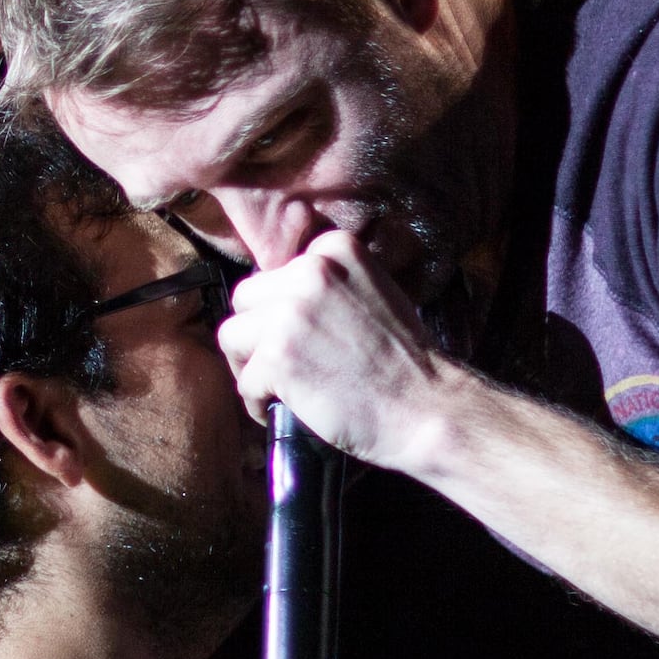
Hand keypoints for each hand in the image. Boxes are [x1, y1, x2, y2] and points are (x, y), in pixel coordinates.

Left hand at [215, 228, 458, 468]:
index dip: (278, 309)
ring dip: (248, 365)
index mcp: (335, 248)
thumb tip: (279, 295)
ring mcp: (291, 313)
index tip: (296, 336)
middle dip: (256, 333)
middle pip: (246, 299)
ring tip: (276, 387)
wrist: (426, 407)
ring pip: (232, 336)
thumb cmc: (404, 361)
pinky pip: (243, 382)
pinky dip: (257, 402)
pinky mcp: (278, 357)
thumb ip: (329, 284)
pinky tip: (283, 410)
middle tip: (279, 363)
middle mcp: (310, 271)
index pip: (276, 273)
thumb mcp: (373, 292)